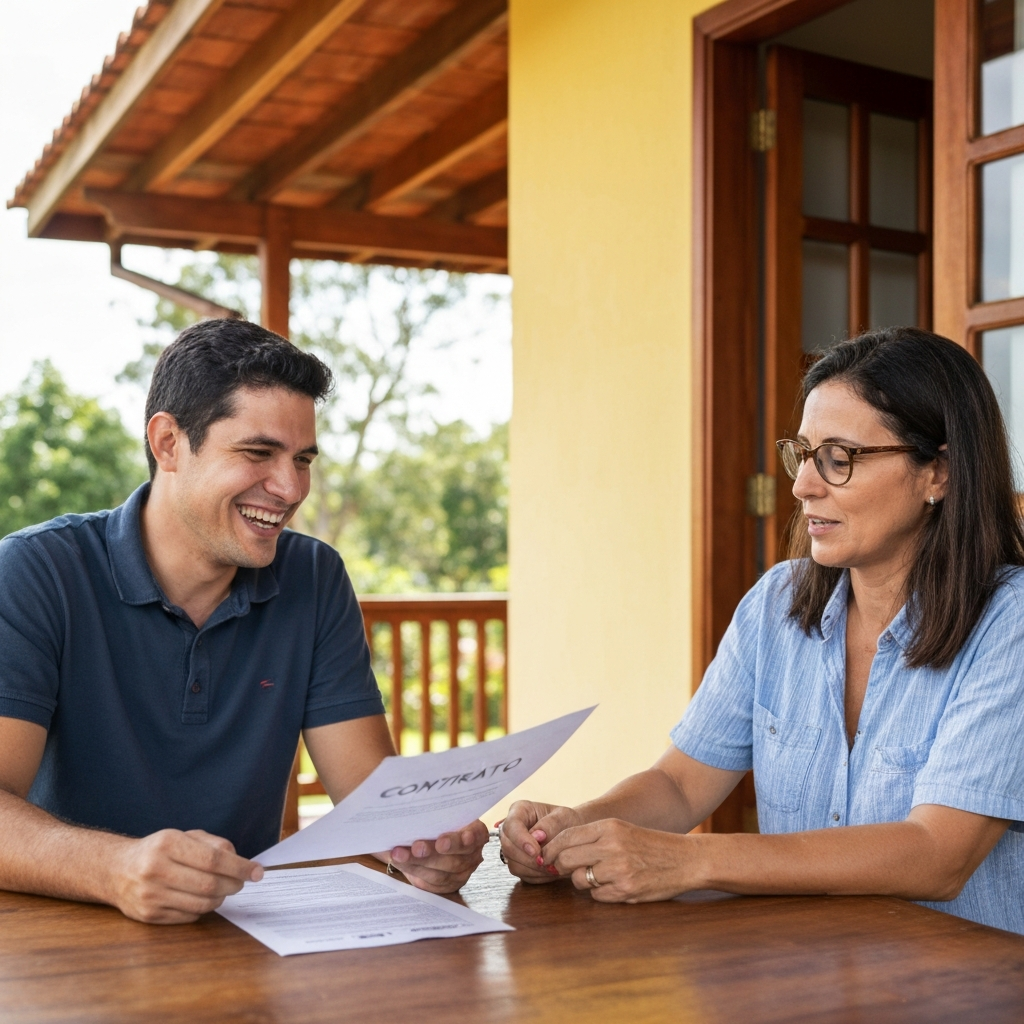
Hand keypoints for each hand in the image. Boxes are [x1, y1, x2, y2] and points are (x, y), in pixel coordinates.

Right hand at [110, 829, 263, 923]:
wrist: (117, 870)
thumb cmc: (159, 850)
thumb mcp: (184, 836)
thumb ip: (214, 845)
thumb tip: (242, 862)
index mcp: (168, 844)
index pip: (213, 859)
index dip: (239, 867)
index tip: (257, 871)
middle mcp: (156, 870)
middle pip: (209, 884)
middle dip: (233, 884)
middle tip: (242, 882)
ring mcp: (151, 895)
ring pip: (201, 904)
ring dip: (221, 898)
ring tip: (223, 889)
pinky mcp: (149, 916)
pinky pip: (189, 916)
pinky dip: (203, 909)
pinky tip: (202, 898)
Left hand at [386, 820, 487, 892]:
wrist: (437, 843)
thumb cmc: (441, 823)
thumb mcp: (444, 814)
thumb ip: (435, 812)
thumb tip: (409, 806)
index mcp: (476, 832)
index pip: (475, 836)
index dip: (462, 840)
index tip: (443, 841)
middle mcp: (471, 855)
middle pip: (455, 860)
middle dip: (432, 854)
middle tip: (416, 847)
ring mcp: (460, 874)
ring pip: (439, 874)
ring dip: (417, 863)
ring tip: (399, 854)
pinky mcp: (445, 886)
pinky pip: (429, 882)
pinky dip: (412, 871)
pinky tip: (400, 861)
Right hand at [498, 800, 584, 882]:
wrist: (572, 833)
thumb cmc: (567, 821)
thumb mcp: (563, 816)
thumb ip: (550, 824)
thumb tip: (537, 836)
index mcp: (519, 810)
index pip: (511, 825)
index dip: (521, 840)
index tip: (536, 851)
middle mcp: (511, 829)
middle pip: (508, 846)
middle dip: (527, 858)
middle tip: (547, 862)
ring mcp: (513, 848)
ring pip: (513, 864)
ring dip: (533, 869)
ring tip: (552, 866)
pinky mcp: (518, 863)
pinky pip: (522, 875)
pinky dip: (537, 876)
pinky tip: (550, 870)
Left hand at [541, 818, 696, 901]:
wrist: (685, 859)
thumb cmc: (650, 844)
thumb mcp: (621, 830)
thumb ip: (593, 837)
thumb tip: (559, 849)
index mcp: (609, 827)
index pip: (566, 836)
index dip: (551, 849)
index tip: (546, 856)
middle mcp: (611, 845)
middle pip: (567, 859)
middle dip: (563, 867)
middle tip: (566, 870)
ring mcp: (619, 869)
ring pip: (579, 880)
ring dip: (582, 881)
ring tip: (597, 877)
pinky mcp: (627, 889)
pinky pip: (598, 895)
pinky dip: (601, 893)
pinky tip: (614, 886)